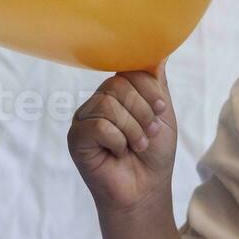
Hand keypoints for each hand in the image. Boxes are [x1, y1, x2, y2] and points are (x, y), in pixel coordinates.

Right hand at [67, 60, 175, 216]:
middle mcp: (98, 102)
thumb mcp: (162, 113)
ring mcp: (85, 119)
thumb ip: (156, 83)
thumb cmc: (154, 152)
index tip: (159, 109)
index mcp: (118, 93)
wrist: (146, 189)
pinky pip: (98, 127)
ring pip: (109, 105)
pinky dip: (117, 142)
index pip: (129, 71)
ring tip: (136, 146)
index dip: (148, 90)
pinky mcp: (76, 138)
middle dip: (142, 112)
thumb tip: (161, 49)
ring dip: (132, 130)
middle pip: (118, 86)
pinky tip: (118, 153)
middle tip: (148, 133)